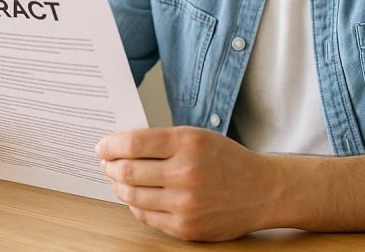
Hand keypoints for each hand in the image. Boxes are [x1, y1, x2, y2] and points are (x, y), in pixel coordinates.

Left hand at [94, 126, 279, 240]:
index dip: (110, 145)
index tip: (102, 146)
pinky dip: (135, 205)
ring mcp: (185, 203)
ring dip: (119, 186)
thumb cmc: (227, 161)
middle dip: (110, 166)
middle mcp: (186, 173)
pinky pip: (146, 216)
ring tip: (119, 180)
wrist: (262, 190)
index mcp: (188, 143)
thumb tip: (120, 147)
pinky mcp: (186, 227)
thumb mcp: (198, 137)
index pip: (133, 143)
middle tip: (106, 163)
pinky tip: (136, 197)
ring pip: (132, 196)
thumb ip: (162, 141)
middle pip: (128, 171)